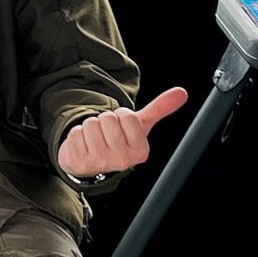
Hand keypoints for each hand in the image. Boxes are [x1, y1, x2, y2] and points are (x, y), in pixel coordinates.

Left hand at [56, 87, 191, 178]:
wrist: (93, 162)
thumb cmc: (119, 141)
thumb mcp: (140, 126)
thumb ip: (159, 109)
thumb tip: (182, 92)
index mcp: (141, 152)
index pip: (127, 116)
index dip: (122, 116)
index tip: (121, 129)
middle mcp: (122, 161)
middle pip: (108, 118)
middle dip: (105, 122)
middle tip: (106, 135)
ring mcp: (100, 163)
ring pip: (91, 123)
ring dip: (90, 128)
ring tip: (95, 140)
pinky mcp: (79, 163)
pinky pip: (75, 133)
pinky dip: (76, 136)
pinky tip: (83, 146)